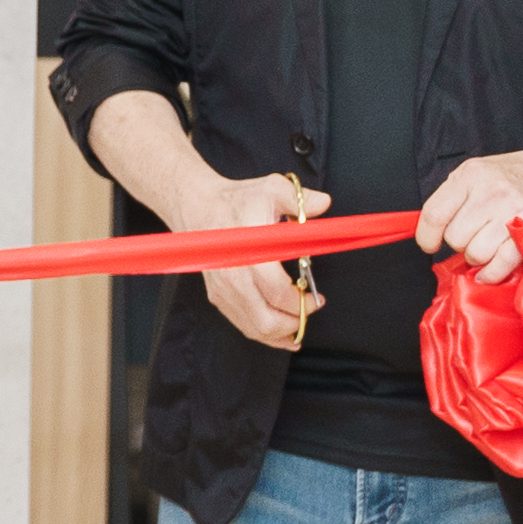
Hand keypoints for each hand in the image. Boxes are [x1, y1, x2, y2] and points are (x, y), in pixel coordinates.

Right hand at [171, 168, 327, 350]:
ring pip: (253, 328)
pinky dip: (262, 333)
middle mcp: (233, 277)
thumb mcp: (271, 189)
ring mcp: (223, 289)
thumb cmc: (236, 200)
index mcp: (249, 254)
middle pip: (266, 321)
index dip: (302, 303)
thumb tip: (324, 204)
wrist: (198, 207)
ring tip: (298, 328)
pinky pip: (241, 324)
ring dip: (280, 334)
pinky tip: (279, 331)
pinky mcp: (217, 295)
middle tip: (309, 311)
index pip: (278, 292)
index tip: (318, 299)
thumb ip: (300, 199)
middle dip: (294, 323)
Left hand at [416, 144, 522, 284]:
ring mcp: (513, 211)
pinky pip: (502, 263)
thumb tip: (432, 229)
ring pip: (476, 253)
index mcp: (471, 175)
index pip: (434, 213)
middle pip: (455, 237)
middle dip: (461, 244)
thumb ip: (457, 196)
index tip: (429, 245)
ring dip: (480, 258)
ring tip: (490, 246)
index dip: (427, 236)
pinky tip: (492, 271)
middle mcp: (490, 192)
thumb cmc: (522, 173)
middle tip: (475, 237)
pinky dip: (494, 273)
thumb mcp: (482, 171)